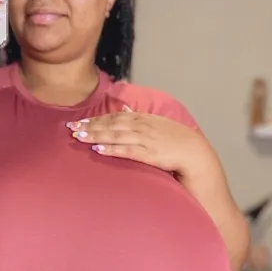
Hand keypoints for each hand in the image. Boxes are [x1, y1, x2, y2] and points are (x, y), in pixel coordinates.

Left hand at [67, 108, 211, 177]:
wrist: (200, 158)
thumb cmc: (180, 148)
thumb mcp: (161, 129)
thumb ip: (143, 121)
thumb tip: (127, 112)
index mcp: (148, 120)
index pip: (117, 117)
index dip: (98, 119)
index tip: (81, 122)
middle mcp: (146, 127)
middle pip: (113, 124)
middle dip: (91, 126)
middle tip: (71, 128)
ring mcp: (149, 140)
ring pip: (117, 135)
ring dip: (96, 135)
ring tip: (78, 137)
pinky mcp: (152, 154)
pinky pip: (128, 151)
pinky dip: (112, 149)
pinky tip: (97, 150)